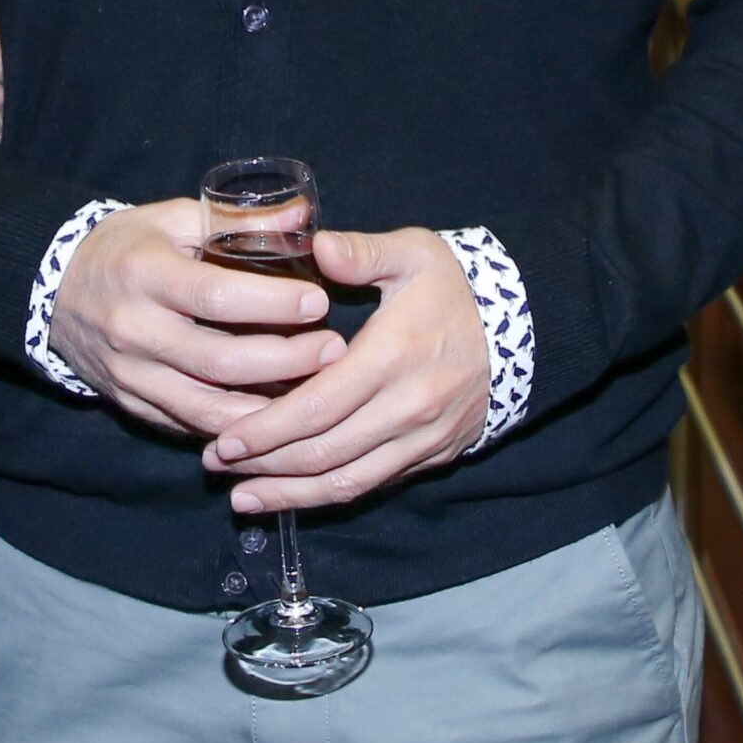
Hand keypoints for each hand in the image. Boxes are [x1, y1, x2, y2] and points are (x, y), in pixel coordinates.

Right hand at [49, 201, 344, 437]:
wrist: (54, 288)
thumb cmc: (125, 246)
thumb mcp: (173, 218)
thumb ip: (237, 220)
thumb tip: (303, 215)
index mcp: (145, 274)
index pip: (215, 296)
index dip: (272, 304)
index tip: (319, 303)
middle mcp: (135, 329)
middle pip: (220, 361)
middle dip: (286, 360)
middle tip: (334, 350)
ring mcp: (131, 374)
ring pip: (207, 409)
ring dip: (268, 408)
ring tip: (316, 392)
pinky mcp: (132, 403)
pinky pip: (190, 426)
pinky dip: (236, 425)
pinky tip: (275, 416)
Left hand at [203, 227, 490, 509]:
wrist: (528, 325)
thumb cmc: (457, 286)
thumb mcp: (413, 253)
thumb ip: (361, 251)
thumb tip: (315, 244)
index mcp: (392, 357)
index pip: (318, 406)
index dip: (267, 429)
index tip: (223, 437)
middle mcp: (406, 409)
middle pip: (324, 452)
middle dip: (264, 464)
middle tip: (214, 463)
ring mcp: (421, 439)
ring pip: (347, 481)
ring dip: (291, 494)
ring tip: (243, 497)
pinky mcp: (431, 457)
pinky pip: (373, 485)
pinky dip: (328, 495)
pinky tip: (293, 497)